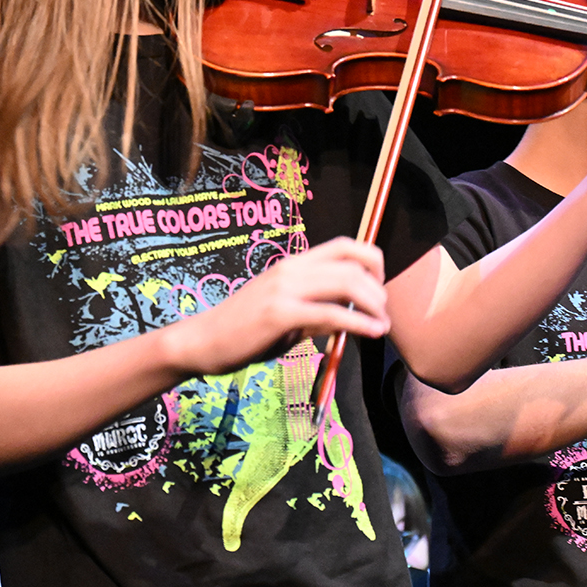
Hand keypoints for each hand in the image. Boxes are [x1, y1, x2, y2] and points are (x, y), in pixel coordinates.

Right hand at [181, 238, 388, 374]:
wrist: (203, 341)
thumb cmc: (244, 329)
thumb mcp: (286, 311)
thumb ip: (317, 307)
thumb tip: (352, 312)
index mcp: (293, 264)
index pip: (345, 245)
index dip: (372, 261)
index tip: (379, 287)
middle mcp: (291, 269)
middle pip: (352, 264)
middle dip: (379, 289)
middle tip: (383, 313)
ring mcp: (284, 289)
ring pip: (347, 284)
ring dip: (374, 305)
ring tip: (381, 325)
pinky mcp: (280, 314)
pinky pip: (331, 314)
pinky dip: (359, 323)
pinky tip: (371, 333)